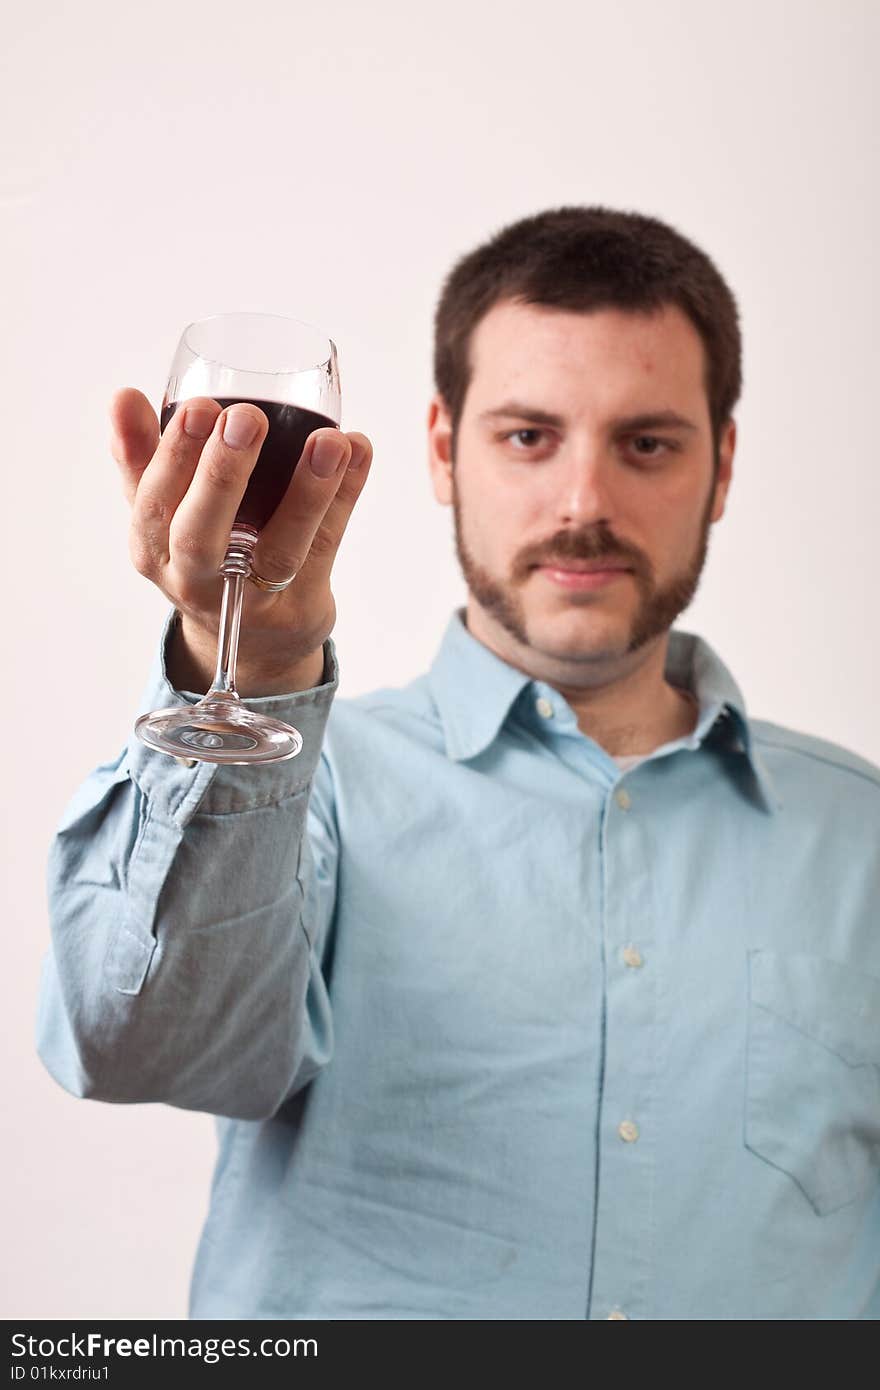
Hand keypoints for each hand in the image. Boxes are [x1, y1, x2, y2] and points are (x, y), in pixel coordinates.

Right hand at [110, 388, 372, 692]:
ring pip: (279, 550)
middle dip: (221, 475)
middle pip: (199, 536)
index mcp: (152, 548)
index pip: (150, 504)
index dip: (170, 457)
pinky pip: (327, 545)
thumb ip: (144, 456)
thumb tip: (123, 397)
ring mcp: (252, 599)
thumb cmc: (206, 557)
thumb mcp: (166, 513)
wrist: (254, 642)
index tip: (196, 406)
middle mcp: (195, 581)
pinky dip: (345, 496)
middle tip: (246, 418)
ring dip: (307, 493)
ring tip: (329, 441)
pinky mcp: (300, 606)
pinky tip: (357, 451)